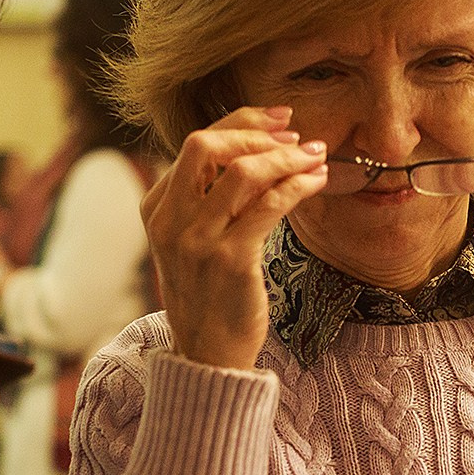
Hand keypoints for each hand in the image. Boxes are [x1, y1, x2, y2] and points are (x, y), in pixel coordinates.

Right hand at [142, 105, 326, 369]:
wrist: (208, 354)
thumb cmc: (209, 294)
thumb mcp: (191, 241)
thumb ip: (207, 199)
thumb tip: (256, 150)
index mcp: (156, 208)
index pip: (195, 144)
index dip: (240, 122)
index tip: (279, 120)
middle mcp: (169, 220)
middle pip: (206, 144)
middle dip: (256, 132)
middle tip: (295, 136)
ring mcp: (196, 240)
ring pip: (243, 172)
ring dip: (286, 157)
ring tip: (315, 157)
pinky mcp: (229, 260)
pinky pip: (269, 205)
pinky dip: (298, 185)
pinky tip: (317, 181)